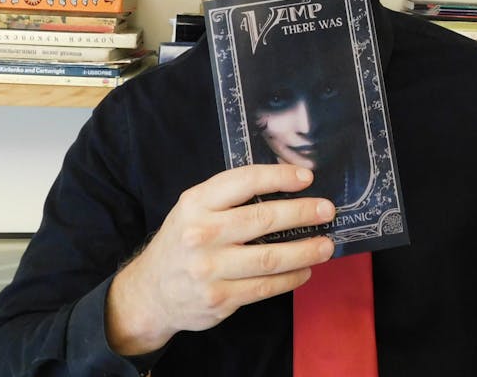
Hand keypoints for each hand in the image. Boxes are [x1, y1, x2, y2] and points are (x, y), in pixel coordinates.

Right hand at [105, 164, 335, 355]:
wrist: (149, 293)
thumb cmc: (182, 241)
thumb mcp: (195, 208)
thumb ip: (230, 196)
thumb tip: (286, 183)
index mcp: (197, 203)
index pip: (244, 181)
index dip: (279, 177)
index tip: (307, 177)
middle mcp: (201, 234)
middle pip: (262, 219)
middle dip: (301, 212)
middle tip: (327, 210)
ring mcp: (210, 269)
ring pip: (269, 258)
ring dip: (304, 250)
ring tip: (326, 244)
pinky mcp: (219, 299)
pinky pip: (265, 287)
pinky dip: (291, 278)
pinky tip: (305, 270)